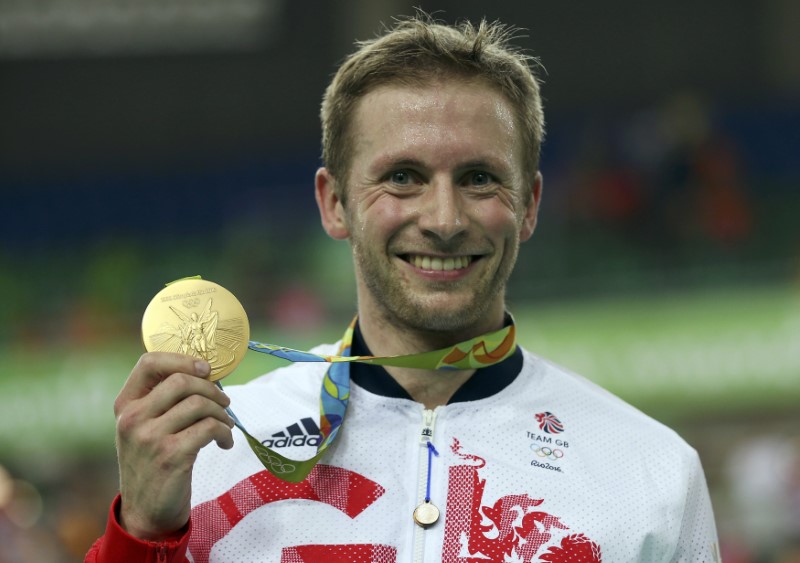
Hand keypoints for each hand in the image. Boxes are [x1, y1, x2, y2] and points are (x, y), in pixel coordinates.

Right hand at [114, 352, 233, 539]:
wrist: (146, 513)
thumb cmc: (153, 463)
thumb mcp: (145, 428)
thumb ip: (162, 400)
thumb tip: (204, 371)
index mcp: (125, 406)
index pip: (149, 362)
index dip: (182, 360)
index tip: (205, 369)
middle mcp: (132, 419)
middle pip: (181, 381)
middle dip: (211, 389)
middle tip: (224, 402)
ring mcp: (149, 437)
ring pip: (199, 404)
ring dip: (222, 413)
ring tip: (225, 426)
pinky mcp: (171, 456)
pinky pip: (209, 428)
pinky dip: (224, 432)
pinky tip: (224, 443)